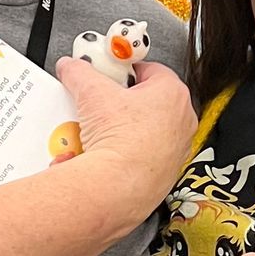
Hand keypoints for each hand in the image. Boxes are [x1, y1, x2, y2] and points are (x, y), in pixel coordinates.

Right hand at [54, 57, 197, 228]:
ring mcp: (177, 148)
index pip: (149, 69)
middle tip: (101, 103)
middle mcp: (182, 120)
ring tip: (100, 131)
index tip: (108, 73)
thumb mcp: (92, 93)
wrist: (119, 188)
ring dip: (124, 127)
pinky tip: (108, 153)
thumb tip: (72, 67)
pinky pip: (144, 153)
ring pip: (146, 129)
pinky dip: (127, 152)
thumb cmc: (121, 142)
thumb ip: (80, 72)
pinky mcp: (166, 171)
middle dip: (122, 100)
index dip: (124, 69)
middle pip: (147, 99)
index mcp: (173, 93)